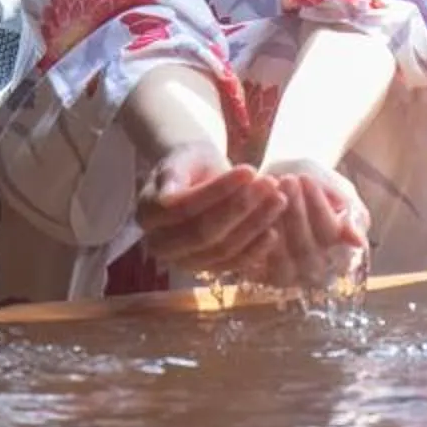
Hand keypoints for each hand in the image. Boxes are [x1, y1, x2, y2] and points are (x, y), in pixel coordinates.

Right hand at [133, 143, 288, 279]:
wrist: (199, 178)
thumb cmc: (191, 164)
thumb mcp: (181, 158)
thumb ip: (173, 173)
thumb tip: (167, 196)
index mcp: (146, 214)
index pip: (185, 207)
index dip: (218, 191)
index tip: (250, 170)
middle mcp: (159, 245)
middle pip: (203, 233)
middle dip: (240, 208)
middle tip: (270, 184)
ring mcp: (183, 261)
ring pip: (221, 249)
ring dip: (254, 226)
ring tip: (279, 199)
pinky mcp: (207, 269)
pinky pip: (232, 265)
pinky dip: (255, 250)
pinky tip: (275, 231)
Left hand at [218, 159, 370, 291]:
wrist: (285, 181)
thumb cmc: (318, 186)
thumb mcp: (340, 193)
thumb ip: (351, 216)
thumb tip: (358, 242)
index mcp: (344, 257)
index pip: (330, 236)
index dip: (318, 208)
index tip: (306, 179)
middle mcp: (318, 274)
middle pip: (305, 247)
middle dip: (294, 211)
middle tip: (286, 180)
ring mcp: (288, 277)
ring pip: (281, 256)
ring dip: (274, 220)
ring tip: (269, 189)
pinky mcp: (260, 275)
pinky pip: (255, 259)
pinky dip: (254, 232)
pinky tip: (252, 204)